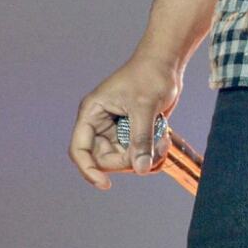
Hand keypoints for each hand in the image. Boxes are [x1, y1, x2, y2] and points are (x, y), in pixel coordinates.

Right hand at [69, 55, 181, 190]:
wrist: (167, 63)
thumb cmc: (150, 75)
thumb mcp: (145, 107)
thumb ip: (141, 138)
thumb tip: (141, 168)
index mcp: (92, 113)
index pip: (80, 150)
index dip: (88, 170)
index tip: (105, 184)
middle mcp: (101, 124)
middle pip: (106, 160)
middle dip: (129, 160)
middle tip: (153, 149)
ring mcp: (117, 130)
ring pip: (125, 160)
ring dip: (145, 157)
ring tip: (163, 139)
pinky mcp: (133, 133)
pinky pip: (138, 155)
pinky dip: (152, 153)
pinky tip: (165, 138)